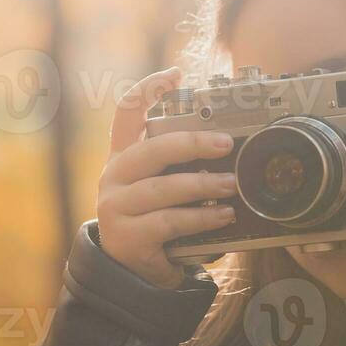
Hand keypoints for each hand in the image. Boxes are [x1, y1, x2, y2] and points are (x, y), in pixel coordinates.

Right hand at [97, 67, 238, 289]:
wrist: (135, 272)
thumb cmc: (157, 220)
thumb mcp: (164, 187)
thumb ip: (181, 165)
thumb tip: (228, 143)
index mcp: (123, 157)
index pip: (127, 113)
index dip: (148, 89)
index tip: (176, 74)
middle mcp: (113, 177)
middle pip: (150, 150)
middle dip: (191, 144)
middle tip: (225, 144)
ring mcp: (116, 207)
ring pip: (162, 189)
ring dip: (202, 185)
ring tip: (231, 185)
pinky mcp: (127, 236)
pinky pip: (169, 222)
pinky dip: (201, 217)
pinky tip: (223, 216)